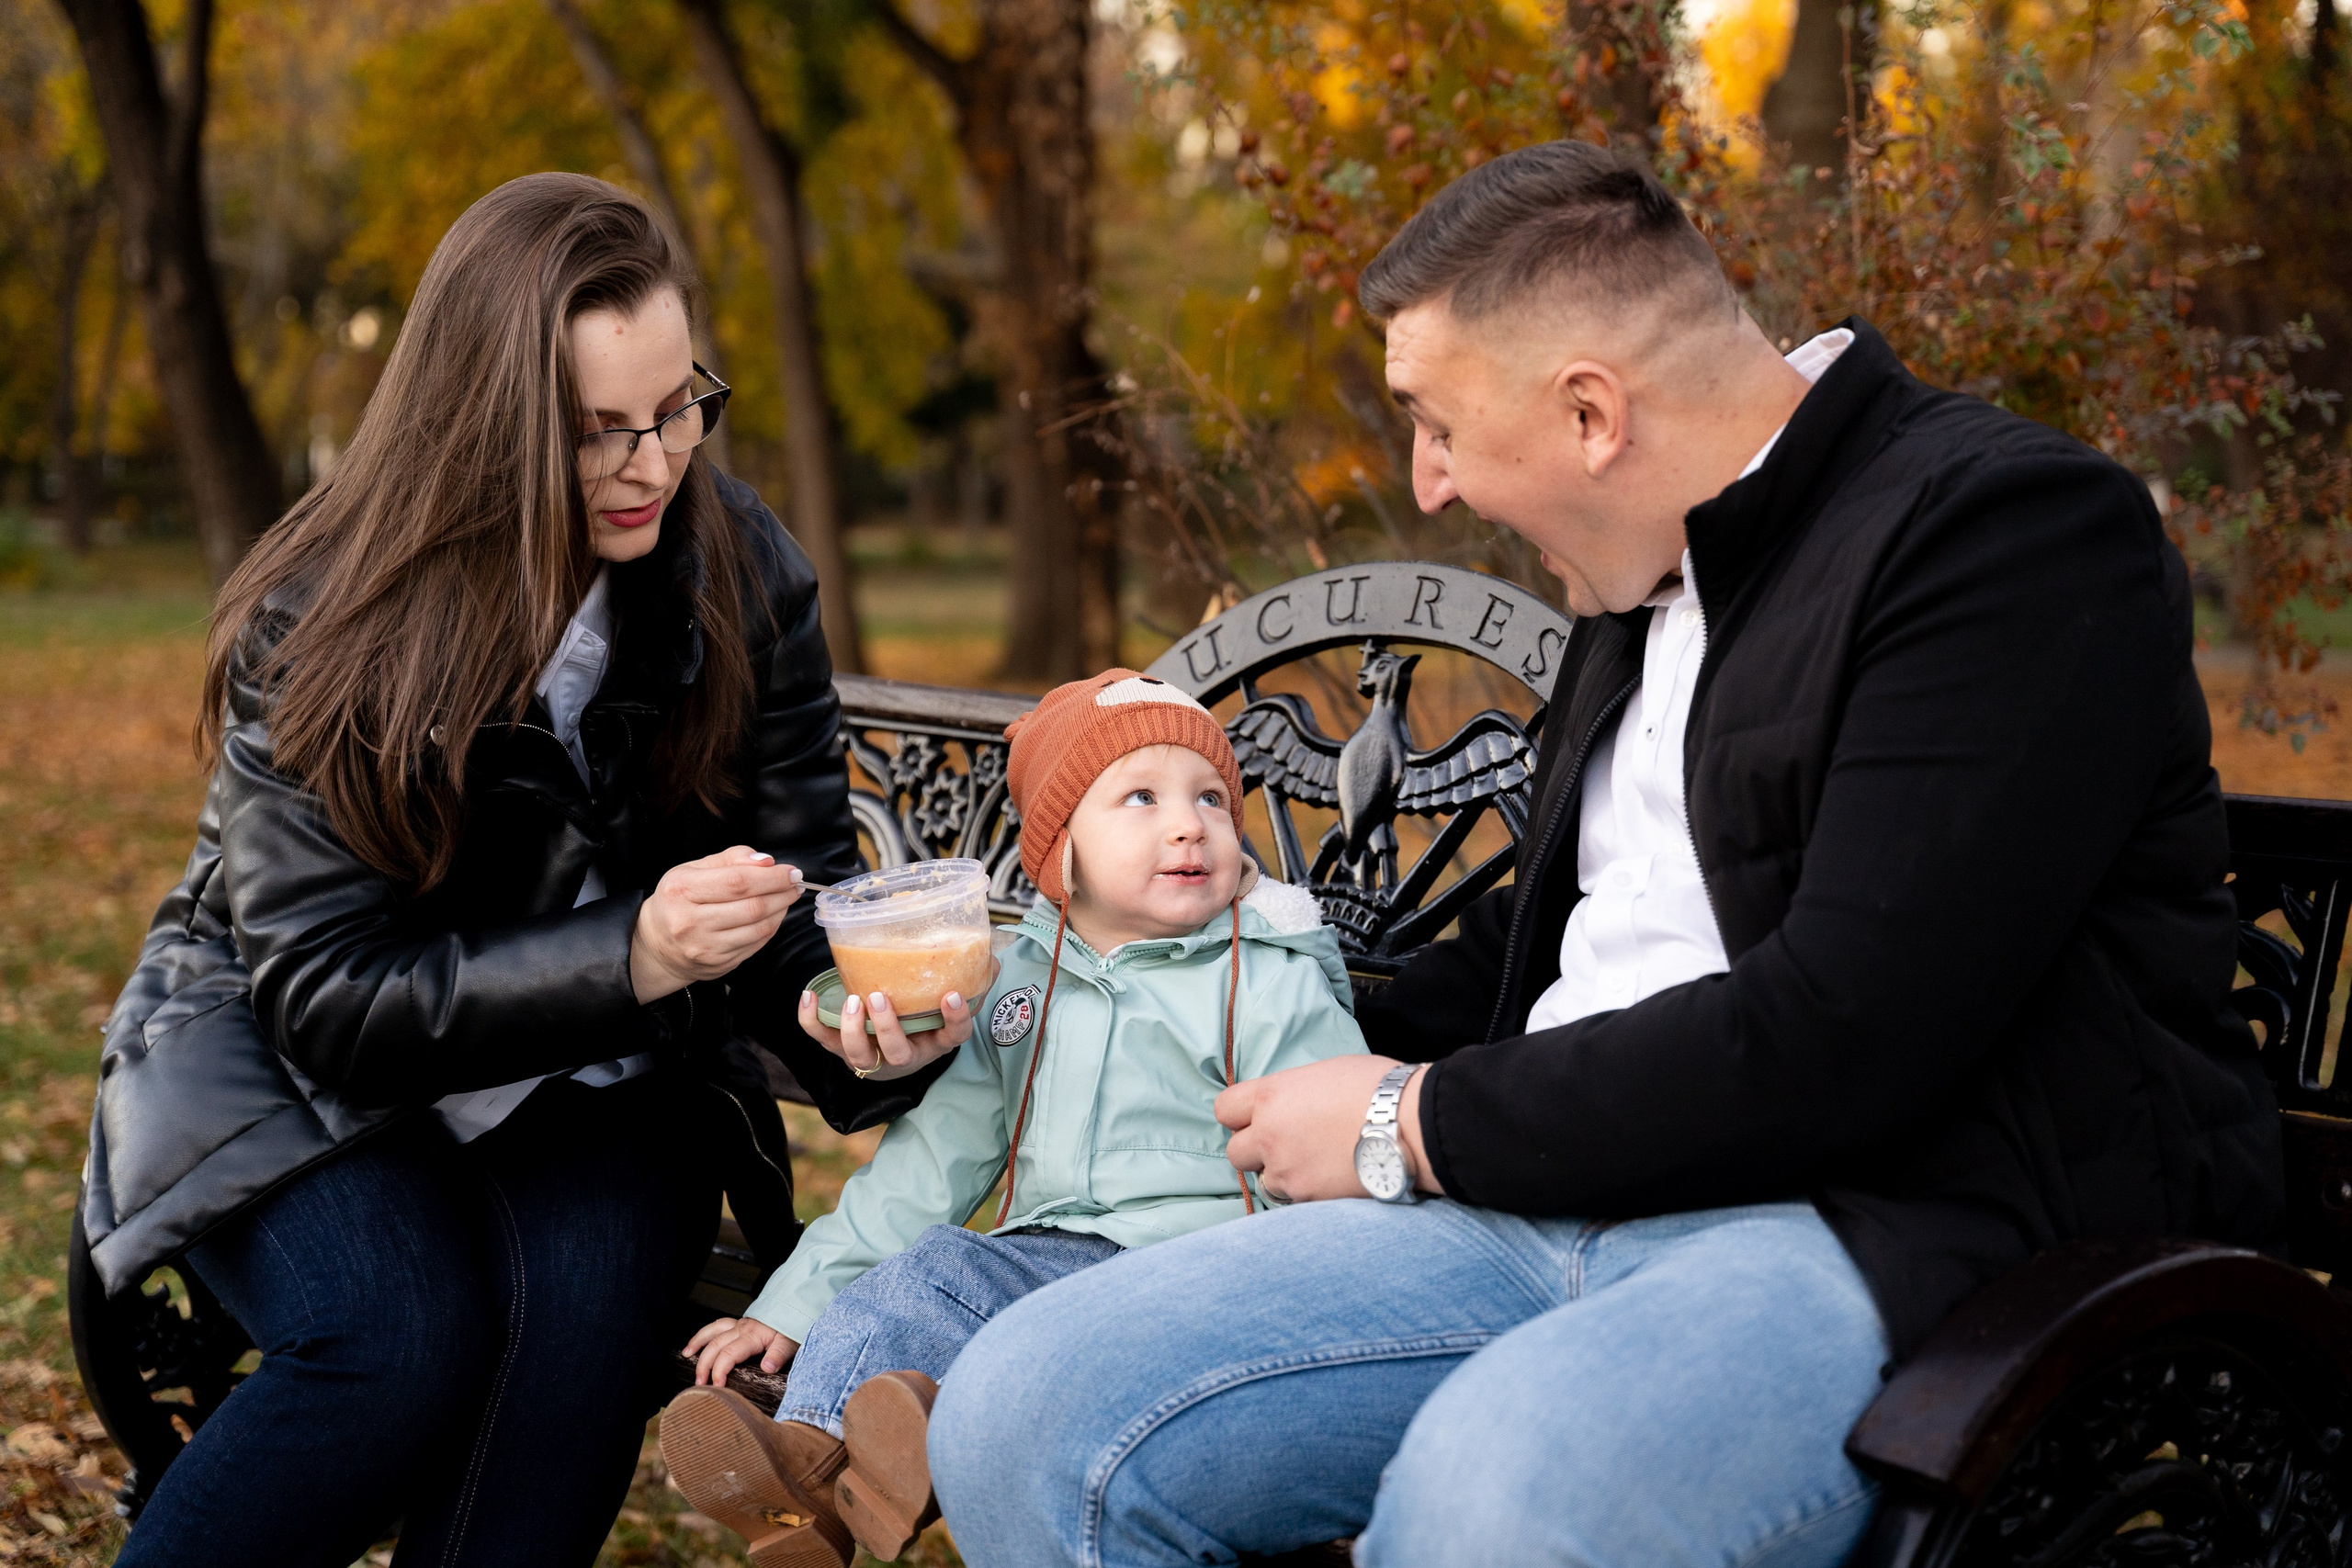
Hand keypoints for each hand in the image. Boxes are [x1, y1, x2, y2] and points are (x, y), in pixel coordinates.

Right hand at [632, 846, 805, 1003]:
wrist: (657, 943)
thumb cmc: (679, 899)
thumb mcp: (693, 869)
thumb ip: (730, 858)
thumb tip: (766, 861)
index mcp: (682, 890)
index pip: (738, 882)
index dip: (772, 876)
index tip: (791, 871)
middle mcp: (690, 922)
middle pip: (752, 907)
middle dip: (782, 892)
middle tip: (795, 883)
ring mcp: (704, 947)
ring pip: (759, 928)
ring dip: (781, 910)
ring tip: (787, 897)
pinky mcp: (717, 964)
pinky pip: (756, 944)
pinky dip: (772, 927)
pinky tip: (774, 915)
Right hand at [684, 1315, 798, 1384]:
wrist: (798, 1306)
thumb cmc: (794, 1325)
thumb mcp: (791, 1342)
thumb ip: (779, 1355)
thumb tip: (767, 1368)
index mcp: (752, 1335)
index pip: (729, 1354)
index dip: (720, 1371)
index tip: (717, 1387)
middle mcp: (742, 1328)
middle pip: (715, 1345)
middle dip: (704, 1365)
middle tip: (699, 1383)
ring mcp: (739, 1325)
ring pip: (712, 1332)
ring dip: (698, 1344)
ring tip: (686, 1357)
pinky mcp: (740, 1324)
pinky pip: (717, 1326)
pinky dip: (705, 1334)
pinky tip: (697, 1343)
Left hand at [797, 962, 995, 1080]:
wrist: (893, 1054)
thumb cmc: (923, 1021)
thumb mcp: (947, 1008)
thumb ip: (971, 983)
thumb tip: (993, 961)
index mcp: (934, 1043)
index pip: (953, 1037)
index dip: (955, 1019)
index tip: (950, 995)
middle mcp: (904, 1055)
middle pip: (897, 1052)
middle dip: (887, 1027)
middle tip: (879, 997)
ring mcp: (872, 1057)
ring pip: (859, 1056)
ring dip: (852, 1029)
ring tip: (851, 1000)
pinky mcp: (842, 1051)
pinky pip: (822, 1040)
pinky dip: (810, 1021)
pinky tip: (807, 996)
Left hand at [1217, 1054, 1445, 1202]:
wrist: (1410, 1124)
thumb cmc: (1377, 1087)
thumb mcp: (1326, 1073)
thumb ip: (1295, 1092)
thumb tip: (1293, 1103)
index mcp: (1271, 1096)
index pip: (1224, 1109)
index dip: (1239, 1115)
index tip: (1256, 1117)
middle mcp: (1268, 1135)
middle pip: (1235, 1152)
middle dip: (1255, 1150)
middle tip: (1285, 1144)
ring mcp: (1286, 1171)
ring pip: (1264, 1181)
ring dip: (1281, 1174)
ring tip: (1314, 1163)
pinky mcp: (1308, 1197)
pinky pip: (1294, 1199)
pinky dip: (1306, 1192)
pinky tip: (1331, 1178)